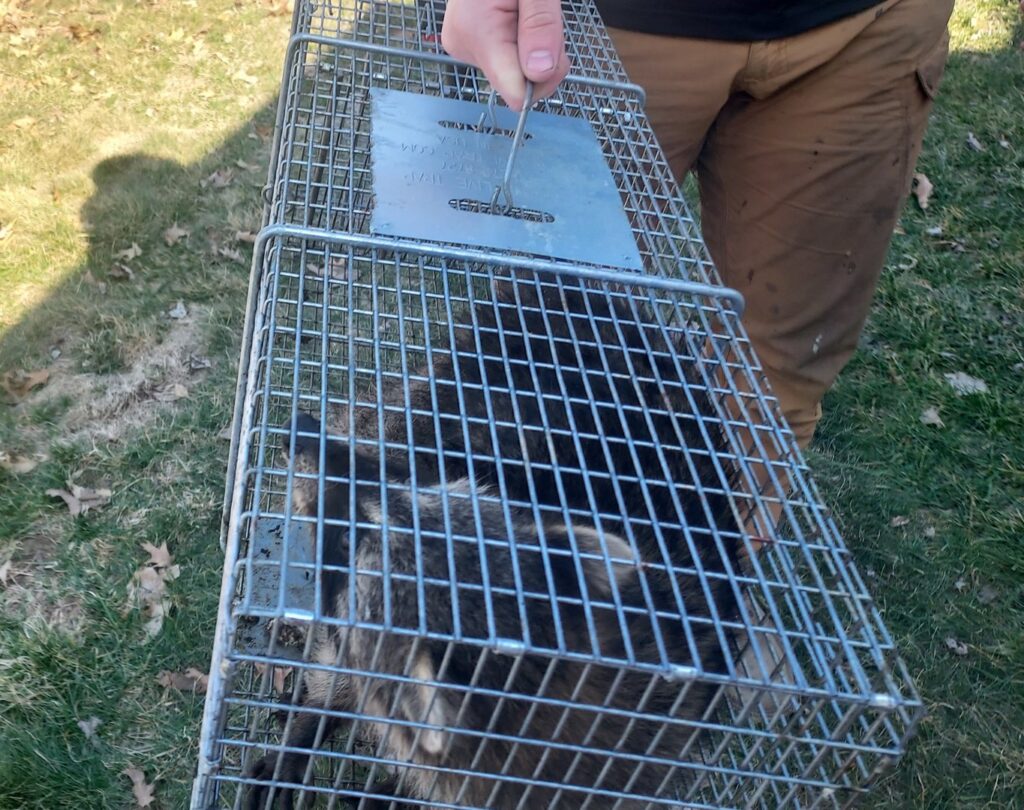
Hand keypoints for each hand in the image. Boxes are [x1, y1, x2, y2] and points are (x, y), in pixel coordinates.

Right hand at [441, 0, 570, 110]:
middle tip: (543, 15)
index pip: (516, 91)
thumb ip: (540, 24)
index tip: (554, 42)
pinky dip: (523, 43)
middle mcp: (465, 47)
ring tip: (528, 9)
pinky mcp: (471, 45)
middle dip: (542, 58)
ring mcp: (466, 47)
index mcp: (477, 33)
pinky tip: (519, 16)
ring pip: (516, 73)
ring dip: (534, 47)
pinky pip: (508, 60)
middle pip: (518, 83)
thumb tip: (540, 72)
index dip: (545, 76)